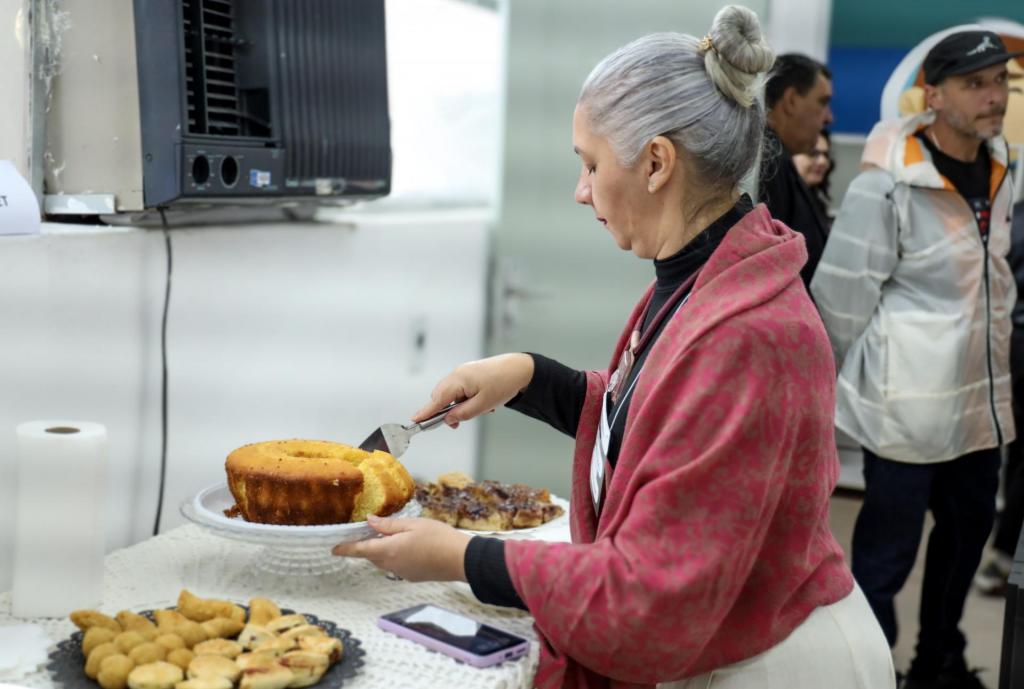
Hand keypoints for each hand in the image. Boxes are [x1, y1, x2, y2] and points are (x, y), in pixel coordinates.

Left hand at [331, 516, 471, 581]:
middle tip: (369, 532)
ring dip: (382, 550)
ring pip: (385, 561)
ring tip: (392, 536)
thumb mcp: (412, 524)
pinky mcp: (413, 576)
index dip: (346, 549)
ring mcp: (402, 572)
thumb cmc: (437, 537)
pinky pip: (397, 565)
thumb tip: (370, 522)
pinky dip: (396, 556)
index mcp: (388, 550)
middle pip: (373, 555)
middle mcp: (392, 565)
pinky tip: (410, 547)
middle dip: (368, 546)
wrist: (460, 560)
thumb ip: (389, 525)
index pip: (360, 550)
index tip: (333, 549)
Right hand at [412, 353, 534, 427]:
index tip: (415, 421)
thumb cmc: (503, 384)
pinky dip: (468, 400)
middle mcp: (457, 374)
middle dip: (448, 412)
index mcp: (459, 379)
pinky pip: (462, 390)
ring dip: (461, 406)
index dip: (425, 411)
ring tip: (482, 409)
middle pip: (442, 397)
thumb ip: (463, 414)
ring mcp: (463, 372)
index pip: (437, 399)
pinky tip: (484, 403)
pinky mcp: (470, 373)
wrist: (520, 368)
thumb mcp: (483, 405)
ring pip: (453, 395)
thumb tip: (448, 419)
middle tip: (457, 424)